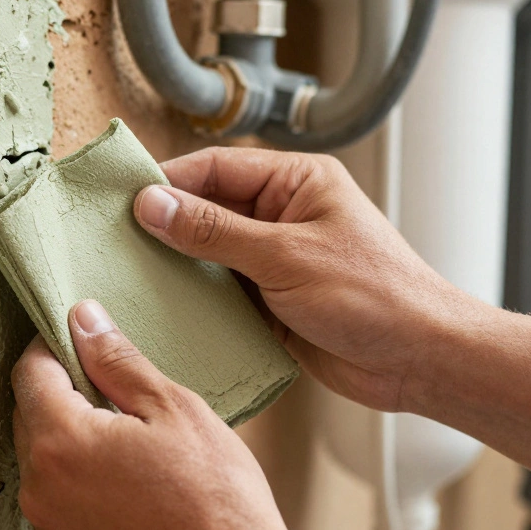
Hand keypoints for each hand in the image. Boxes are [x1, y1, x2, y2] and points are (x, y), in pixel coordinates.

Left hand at [12, 300, 338, 529]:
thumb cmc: (216, 503)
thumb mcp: (174, 410)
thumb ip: (118, 360)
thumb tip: (83, 320)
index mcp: (59, 442)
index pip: (28, 372)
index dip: (51, 344)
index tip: (78, 337)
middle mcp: (40, 489)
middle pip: (30, 416)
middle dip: (63, 393)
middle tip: (116, 387)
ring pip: (45, 462)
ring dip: (73, 441)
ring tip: (133, 441)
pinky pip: (61, 503)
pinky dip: (83, 484)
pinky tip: (132, 484)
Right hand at [134, 147, 480, 412]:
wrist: (419, 360)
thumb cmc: (373, 296)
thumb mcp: (285, 257)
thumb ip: (215, 231)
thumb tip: (153, 203)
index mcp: (296, 182)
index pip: (215, 169)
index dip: (166, 181)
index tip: (118, 200)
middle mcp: (283, 214)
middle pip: (207, 209)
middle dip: (164, 225)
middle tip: (111, 241)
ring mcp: (277, 260)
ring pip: (210, 255)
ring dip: (177, 267)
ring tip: (126, 275)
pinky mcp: (272, 302)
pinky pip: (222, 293)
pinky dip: (195, 301)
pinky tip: (163, 309)